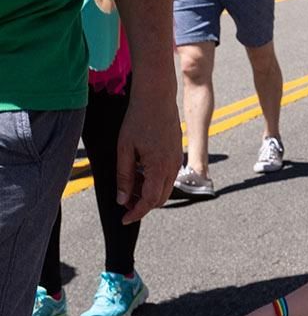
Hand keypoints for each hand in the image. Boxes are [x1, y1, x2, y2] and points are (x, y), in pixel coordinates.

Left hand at [115, 84, 180, 223]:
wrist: (157, 97)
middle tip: (124, 203)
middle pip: (161, 198)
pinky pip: (169, 176)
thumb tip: (122, 199)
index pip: (150, 201)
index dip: (136, 213)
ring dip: (149, 193)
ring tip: (130, 186)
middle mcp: (173, 166)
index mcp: (159, 166)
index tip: (124, 219)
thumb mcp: (125, 149)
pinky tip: (141, 173)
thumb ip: (125, 176)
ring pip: (166, 187)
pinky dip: (155, 181)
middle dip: (143, 205)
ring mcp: (177, 159)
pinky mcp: (177, 153)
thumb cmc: (138, 119)